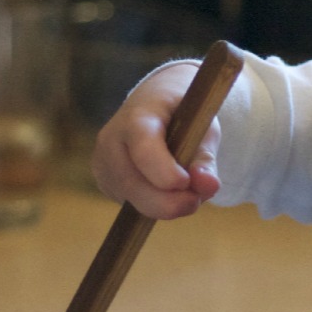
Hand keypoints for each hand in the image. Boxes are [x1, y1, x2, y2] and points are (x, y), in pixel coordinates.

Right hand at [90, 60, 222, 218]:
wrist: (152, 105)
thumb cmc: (181, 115)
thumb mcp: (202, 128)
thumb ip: (205, 159)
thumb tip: (208, 186)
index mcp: (137, 116)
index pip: (143, 149)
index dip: (165, 172)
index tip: (186, 183)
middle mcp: (111, 139)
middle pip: (131, 182)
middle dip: (166, 202)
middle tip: (195, 201)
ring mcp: (102, 162)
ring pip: (130, 198)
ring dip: (163, 206)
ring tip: (186, 194)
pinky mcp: (104, 181)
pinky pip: (129, 203)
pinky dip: (152, 206)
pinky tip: (165, 191)